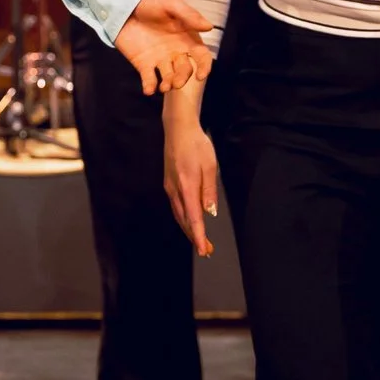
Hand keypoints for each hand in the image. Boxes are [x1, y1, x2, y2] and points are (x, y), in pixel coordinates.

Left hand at [113, 0, 214, 94]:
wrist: (125, 3)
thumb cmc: (152, 1)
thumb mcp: (171, 4)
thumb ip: (189, 16)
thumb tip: (209, 27)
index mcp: (187, 38)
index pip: (201, 56)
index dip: (204, 67)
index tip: (201, 75)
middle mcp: (176, 52)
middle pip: (185, 70)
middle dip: (182, 78)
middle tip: (176, 83)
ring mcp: (160, 59)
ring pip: (169, 77)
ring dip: (168, 84)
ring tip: (163, 87)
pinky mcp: (143, 64)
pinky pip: (149, 79)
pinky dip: (150, 86)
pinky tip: (149, 90)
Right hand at [161, 96, 219, 257]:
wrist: (177, 129)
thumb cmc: (196, 144)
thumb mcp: (209, 165)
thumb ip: (209, 190)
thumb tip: (210, 212)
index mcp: (186, 186)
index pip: (193, 217)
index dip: (198, 236)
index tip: (203, 250)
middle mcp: (175, 190)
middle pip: (184, 220)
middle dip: (194, 236)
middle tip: (206, 250)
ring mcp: (170, 187)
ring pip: (179, 215)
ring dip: (189, 229)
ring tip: (200, 241)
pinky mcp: (169, 183)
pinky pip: (177, 207)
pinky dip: (184, 218)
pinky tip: (190, 221)